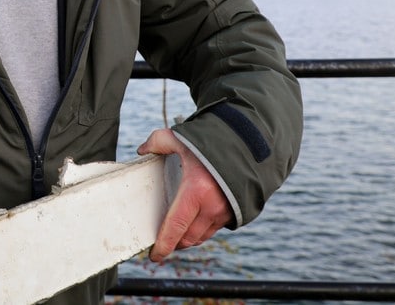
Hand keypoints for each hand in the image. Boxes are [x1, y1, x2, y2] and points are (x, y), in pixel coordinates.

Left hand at [137, 128, 231, 261]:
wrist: (251, 144)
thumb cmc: (215, 140)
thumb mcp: (183, 138)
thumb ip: (159, 141)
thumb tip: (143, 149)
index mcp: (196, 191)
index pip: (176, 226)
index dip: (163, 244)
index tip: (154, 256)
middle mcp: (212, 206)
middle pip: (188, 237)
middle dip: (174, 244)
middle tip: (161, 243)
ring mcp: (225, 211)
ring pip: (202, 236)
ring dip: (188, 239)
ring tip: (176, 235)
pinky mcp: (234, 212)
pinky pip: (214, 229)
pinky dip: (202, 231)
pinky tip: (193, 223)